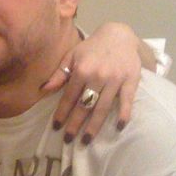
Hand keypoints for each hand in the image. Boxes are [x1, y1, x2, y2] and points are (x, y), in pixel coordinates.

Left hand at [42, 22, 141, 143]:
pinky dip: (124, 113)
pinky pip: (127, 100)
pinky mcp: (131, 80)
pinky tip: (119, 127)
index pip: (69, 96)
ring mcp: (115, 79)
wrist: (119, 35)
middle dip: (75, 124)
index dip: (62, 112)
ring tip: (86, 140)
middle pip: (84, 105)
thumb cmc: (92, 48)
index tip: (56, 127)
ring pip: (103, 107)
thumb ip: (59, 73)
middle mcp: (97, 76)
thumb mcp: (72, 56)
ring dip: (94, 125)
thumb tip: (44, 89)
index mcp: (81, 70)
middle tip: (68, 140)